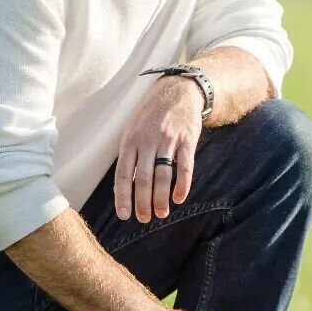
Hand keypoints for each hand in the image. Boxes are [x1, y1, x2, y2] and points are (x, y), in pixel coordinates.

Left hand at [115, 76, 205, 221]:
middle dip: (144, 203)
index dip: (123, 196)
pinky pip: (185, 167)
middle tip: (145, 218)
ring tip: (161, 214)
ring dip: (161, 198)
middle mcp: (148, 141)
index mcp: (130, 140)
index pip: (124, 174)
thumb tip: (124, 186)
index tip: (125, 215)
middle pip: (144, 179)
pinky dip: (182, 185)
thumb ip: (129, 155)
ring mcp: (168, 140)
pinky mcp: (187, 140)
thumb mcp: (132, 129)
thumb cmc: (151, 115)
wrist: (178, 91)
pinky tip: (179, 198)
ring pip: (163, 176)